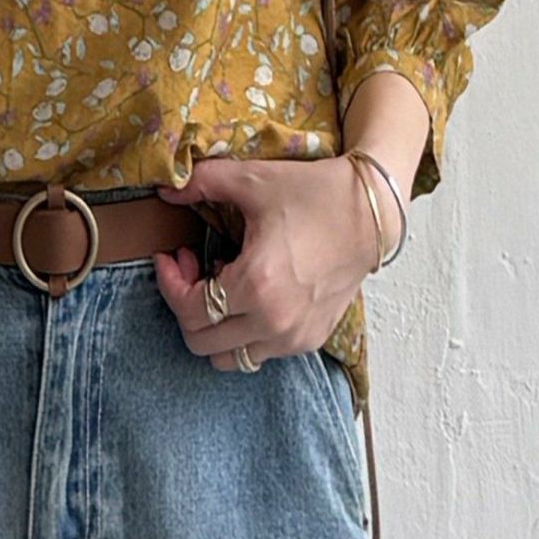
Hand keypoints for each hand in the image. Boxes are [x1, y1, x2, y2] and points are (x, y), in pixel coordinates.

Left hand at [152, 155, 376, 369]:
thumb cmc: (315, 194)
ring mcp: (294, 337)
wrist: (372, 212)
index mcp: (257, 285)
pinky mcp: (310, 339)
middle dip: (185, 304)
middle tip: (192, 267)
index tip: (171, 256)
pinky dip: (241, 331)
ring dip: (213, 325)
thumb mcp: (252, 180)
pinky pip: (258, 353)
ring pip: (228, 359)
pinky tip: (249, 291)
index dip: (169, 283)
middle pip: (201, 342)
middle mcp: (274, 322)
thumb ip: (201, 182)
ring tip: (220, 283)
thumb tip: (166, 189)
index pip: (189, 310)